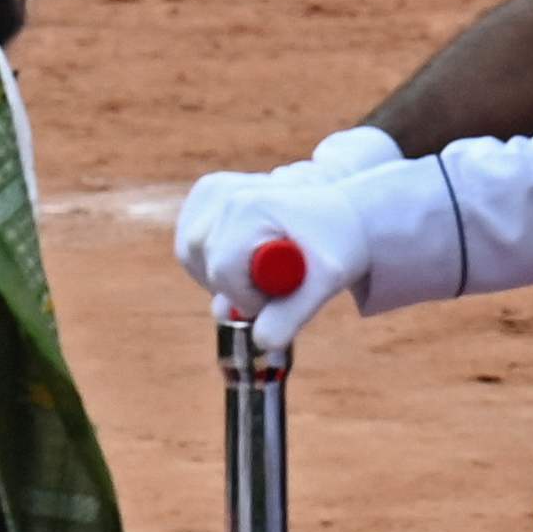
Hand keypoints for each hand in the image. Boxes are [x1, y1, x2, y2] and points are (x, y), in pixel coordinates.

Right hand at [169, 149, 379, 350]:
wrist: (343, 213)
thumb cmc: (337, 245)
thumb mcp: (325, 283)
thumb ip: (291, 315)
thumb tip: (261, 342)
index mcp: (251, 207)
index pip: (223, 270)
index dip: (247, 298)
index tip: (279, 296)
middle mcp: (226, 192)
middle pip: (200, 260)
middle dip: (232, 287)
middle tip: (271, 287)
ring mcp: (213, 189)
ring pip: (190, 254)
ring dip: (219, 276)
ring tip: (261, 271)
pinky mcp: (207, 192)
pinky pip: (190, 242)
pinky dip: (209, 260)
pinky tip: (244, 257)